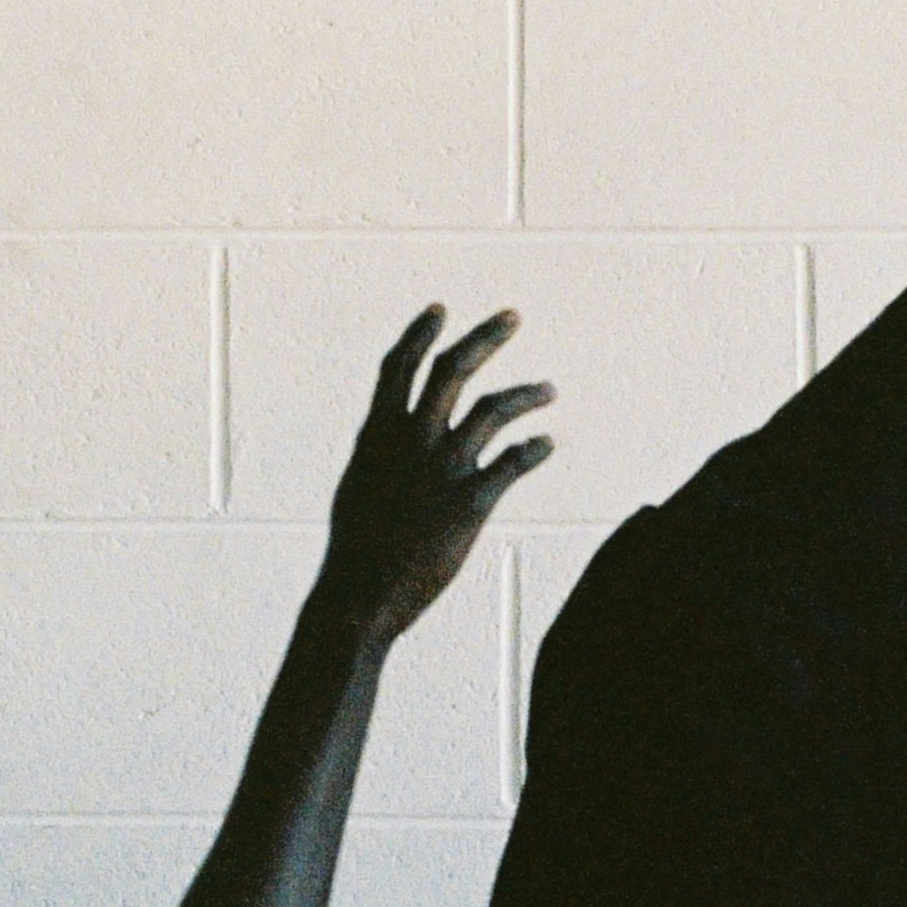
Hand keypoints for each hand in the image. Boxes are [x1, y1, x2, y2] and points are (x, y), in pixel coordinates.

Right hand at [316, 306, 552, 644]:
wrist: (361, 595)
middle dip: (486, 337)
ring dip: (527, 394)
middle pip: (453, 369)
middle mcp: (413, 440)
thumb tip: (391, 440)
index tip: (440, 311)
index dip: (420, 334)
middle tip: (512, 317)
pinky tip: (546, 444)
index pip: (399, 367)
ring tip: (549, 390)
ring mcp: (444, 467)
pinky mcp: (472, 500)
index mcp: (379, 434)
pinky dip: (534, 449)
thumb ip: (382, 456)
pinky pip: (515, 462)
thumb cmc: (357, 549)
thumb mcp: (360, 486)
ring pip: (495, 409)